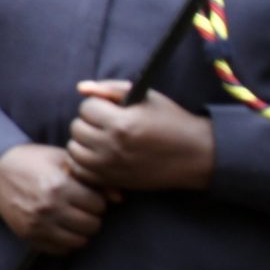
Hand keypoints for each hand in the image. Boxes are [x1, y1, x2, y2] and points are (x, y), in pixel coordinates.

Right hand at [0, 143, 110, 254]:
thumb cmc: (32, 160)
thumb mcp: (62, 159)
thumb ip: (92, 177)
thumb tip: (120, 199)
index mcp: (59, 186)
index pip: (98, 205)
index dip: (96, 199)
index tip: (87, 194)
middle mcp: (48, 207)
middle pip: (91, 225)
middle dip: (91, 216)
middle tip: (82, 208)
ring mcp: (36, 224)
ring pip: (78, 241)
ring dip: (80, 231)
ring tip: (72, 218)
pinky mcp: (26, 234)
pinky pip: (59, 250)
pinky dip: (64, 242)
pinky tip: (59, 228)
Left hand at [66, 80, 213, 193]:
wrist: (195, 155)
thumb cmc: (171, 121)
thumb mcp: (145, 97)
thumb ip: (111, 88)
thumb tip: (80, 88)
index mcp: (121, 123)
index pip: (86, 107)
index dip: (99, 104)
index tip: (113, 108)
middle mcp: (112, 147)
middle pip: (77, 128)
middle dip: (90, 121)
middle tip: (108, 123)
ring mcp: (110, 167)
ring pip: (74, 150)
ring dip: (84, 141)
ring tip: (102, 137)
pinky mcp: (112, 181)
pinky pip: (80, 170)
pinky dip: (84, 161)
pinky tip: (99, 154)